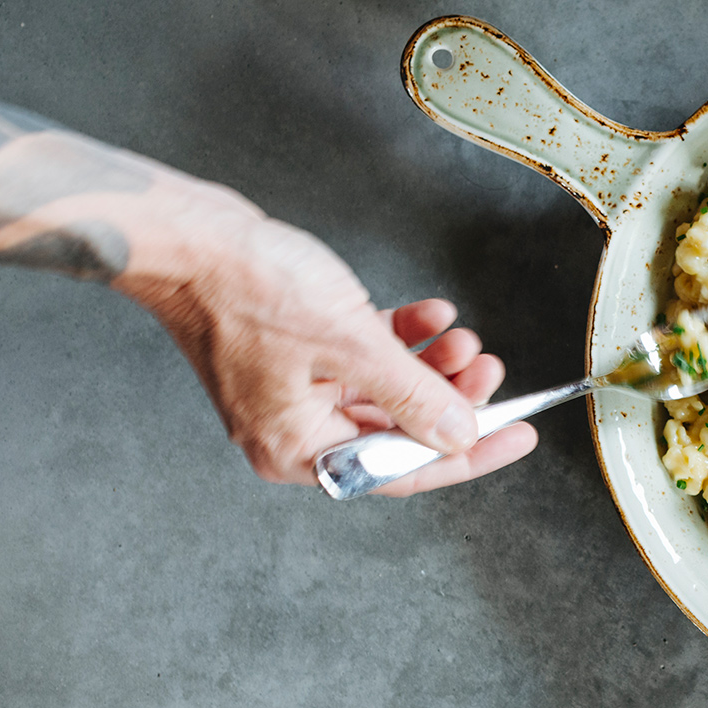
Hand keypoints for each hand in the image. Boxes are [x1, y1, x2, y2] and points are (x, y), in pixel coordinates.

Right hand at [0, 80, 537, 486]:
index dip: (468, 455)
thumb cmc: (249, 290)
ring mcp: (293, 390)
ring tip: (464, 336)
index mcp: (296, 450)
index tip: (518, 435)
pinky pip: (365, 357)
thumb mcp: (352, 347)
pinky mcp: (295, 351)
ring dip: (432, 365)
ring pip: (386, 391)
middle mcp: (293, 429)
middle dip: (451, 398)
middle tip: (489, 368)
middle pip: (398, 431)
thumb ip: (414, 397)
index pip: (402, 471)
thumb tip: (461, 436)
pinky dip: (402, 337)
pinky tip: (432, 314)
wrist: (189, 236)